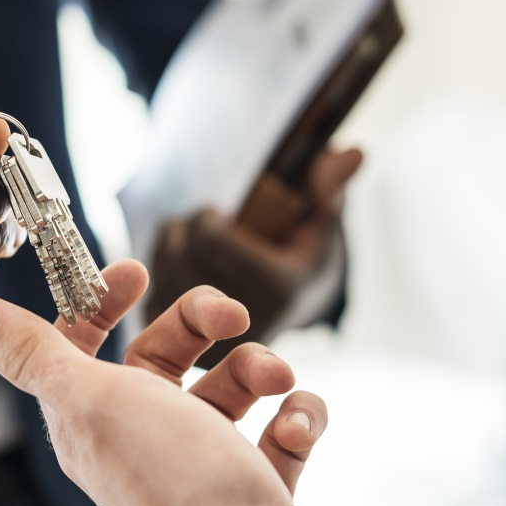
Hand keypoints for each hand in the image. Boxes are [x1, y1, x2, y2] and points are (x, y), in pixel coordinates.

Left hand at [0, 259, 351, 505]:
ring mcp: (204, 467)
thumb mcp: (87, 400)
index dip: (101, 304)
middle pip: (165, 357)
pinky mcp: (258, 489)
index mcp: (93, 420)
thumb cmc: (169, 478)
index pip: (84, 347)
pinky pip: (281, 431)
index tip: (137, 271)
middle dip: (201, 323)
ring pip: (231, 389)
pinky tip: (296, 427)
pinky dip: (297, 417)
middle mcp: (144, 442)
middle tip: (233, 315)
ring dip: (258, 368)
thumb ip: (31, 353)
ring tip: (276, 381)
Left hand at [147, 147, 361, 365]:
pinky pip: (152, 300)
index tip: (216, 212)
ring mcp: (216, 342)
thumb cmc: (304, 255)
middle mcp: (247, 321)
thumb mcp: (321, 223)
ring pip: (161, 276)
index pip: (211, 239)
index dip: (205, 217)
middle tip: (197, 223)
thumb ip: (329, 188)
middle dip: (183, 228)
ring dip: (166, 248)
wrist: (291, 310)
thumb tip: (354, 152)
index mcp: (280, 288)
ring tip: (187, 240)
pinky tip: (175, 267)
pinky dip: (158, 279)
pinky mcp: (190, 353)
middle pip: (181, 255)